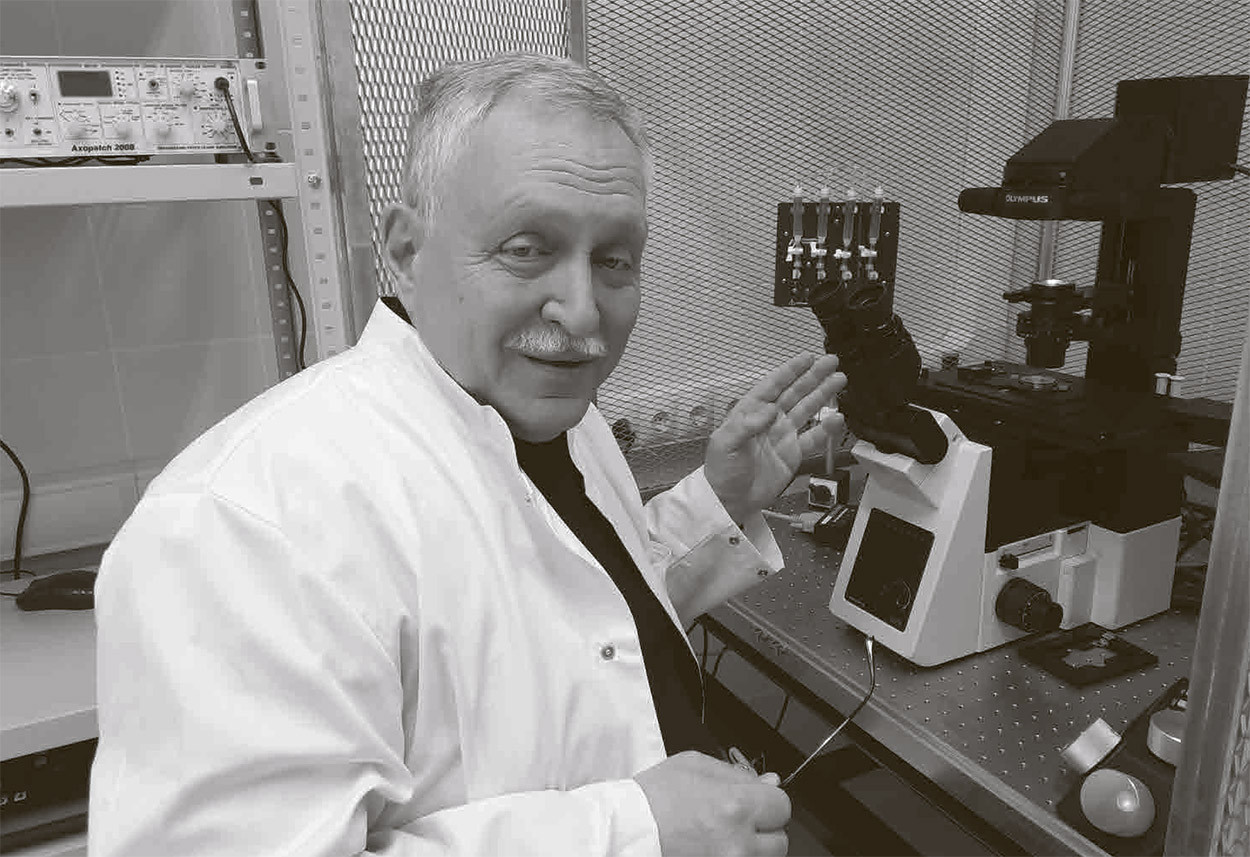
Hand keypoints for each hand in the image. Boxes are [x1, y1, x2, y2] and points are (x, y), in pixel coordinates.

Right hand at [634, 751, 790, 855]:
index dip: (769, 801)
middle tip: (738, 819)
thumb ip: (739, 774)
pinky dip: (736, 855)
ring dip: (752, 846)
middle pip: (780, 840)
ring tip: (724, 833)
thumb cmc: (655, 795)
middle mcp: (737, 842)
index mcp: (735, 806)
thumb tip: (771, 783)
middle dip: (763, 827)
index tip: (756, 801)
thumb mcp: (696, 765)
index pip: (783, 807)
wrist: (628, 827)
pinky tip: (715, 845)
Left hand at [705, 353, 846, 523]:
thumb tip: (770, 409)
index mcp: (750, 412)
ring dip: (823, 395)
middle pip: (794, 393)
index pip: (773, 386)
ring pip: (807, 410)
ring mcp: (783, 435)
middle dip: (813, 377)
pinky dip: (826, 428)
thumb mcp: (726, 443)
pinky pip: (812, 437)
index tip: (807, 358)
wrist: (729, 500)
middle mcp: (769, 420)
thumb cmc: (722, 470)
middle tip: (832, 362)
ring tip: (840, 380)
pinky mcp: (793, 453)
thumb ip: (746, 425)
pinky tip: (838, 417)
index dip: (790, 371)